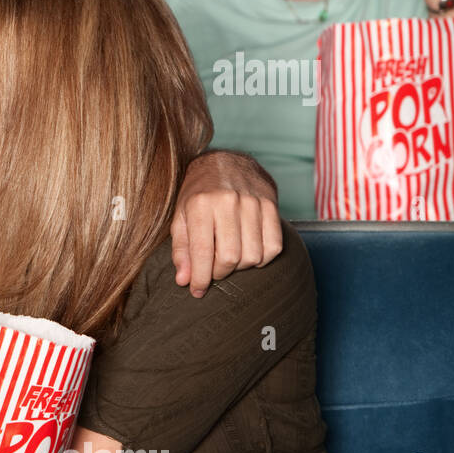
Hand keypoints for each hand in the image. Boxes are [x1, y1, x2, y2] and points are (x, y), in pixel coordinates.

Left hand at [171, 151, 281, 296]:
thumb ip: (181, 250)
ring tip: (228, 259)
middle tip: (212, 271)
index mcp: (200, 204)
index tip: (197, 290)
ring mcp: (252, 202)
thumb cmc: (197, 194)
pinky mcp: (271, 204)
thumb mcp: (180, 217)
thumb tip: (184, 280)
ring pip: (253, 255)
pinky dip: (262, 259)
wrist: (224, 162)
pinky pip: (273, 246)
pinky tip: (248, 252)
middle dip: (219, 273)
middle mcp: (228, 202)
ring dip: (240, 267)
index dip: (200, 277)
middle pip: (230, 257)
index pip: (202, 252)